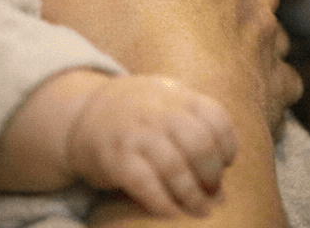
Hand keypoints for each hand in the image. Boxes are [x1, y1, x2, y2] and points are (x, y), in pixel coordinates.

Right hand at [64, 75, 236, 217]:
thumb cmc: (137, 115)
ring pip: (175, 167)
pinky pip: (145, 184)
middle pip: (199, 144)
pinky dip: (162, 203)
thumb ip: (195, 127)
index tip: (226, 163)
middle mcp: (158, 111)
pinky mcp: (116, 158)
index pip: (216, 118)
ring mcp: (136, 134)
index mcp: (176, 95)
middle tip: (214, 193)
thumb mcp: (167, 102)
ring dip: (192, 196)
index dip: (228, 145)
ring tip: (200, 210)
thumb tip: (224, 177)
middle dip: (212, 175)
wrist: (82, 115)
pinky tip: (172, 213)